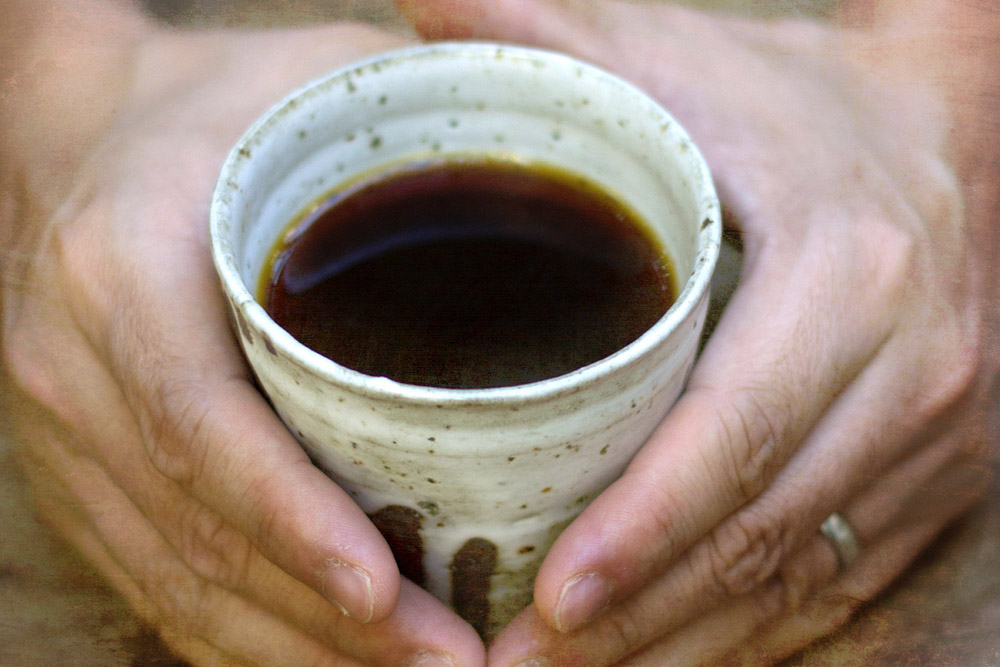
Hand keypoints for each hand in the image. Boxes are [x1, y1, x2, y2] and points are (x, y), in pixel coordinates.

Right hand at [0, 9, 482, 665]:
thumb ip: (416, 142)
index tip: (388, 594)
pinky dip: (244, 630)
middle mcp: (78, 368)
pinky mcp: (82, 469)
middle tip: (450, 661)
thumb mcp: (306, 89)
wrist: (79, 131)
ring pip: (176, 577)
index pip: (203, 429)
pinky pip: (156, 573)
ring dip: (296, 647)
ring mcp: (68, 433)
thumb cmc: (216, 108)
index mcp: (127, 272)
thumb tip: (567, 184)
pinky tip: (330, 653)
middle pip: (199, 533)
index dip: (294, 526)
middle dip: (325, 621)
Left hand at [397, 0, 999, 662]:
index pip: (737, 434)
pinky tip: (665, 650)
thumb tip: (424, 2)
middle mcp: (912, 374)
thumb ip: (555, 36)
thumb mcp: (684, 62)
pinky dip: (749, 632)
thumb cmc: (792, 106)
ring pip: (801, 579)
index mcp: (854, 275)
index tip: (550, 601)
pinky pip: (841, 582)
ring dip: (686, 642)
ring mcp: (936, 440)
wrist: (950, 132)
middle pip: (763, 534)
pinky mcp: (938, 476)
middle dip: (642, 619)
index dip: (644, 529)